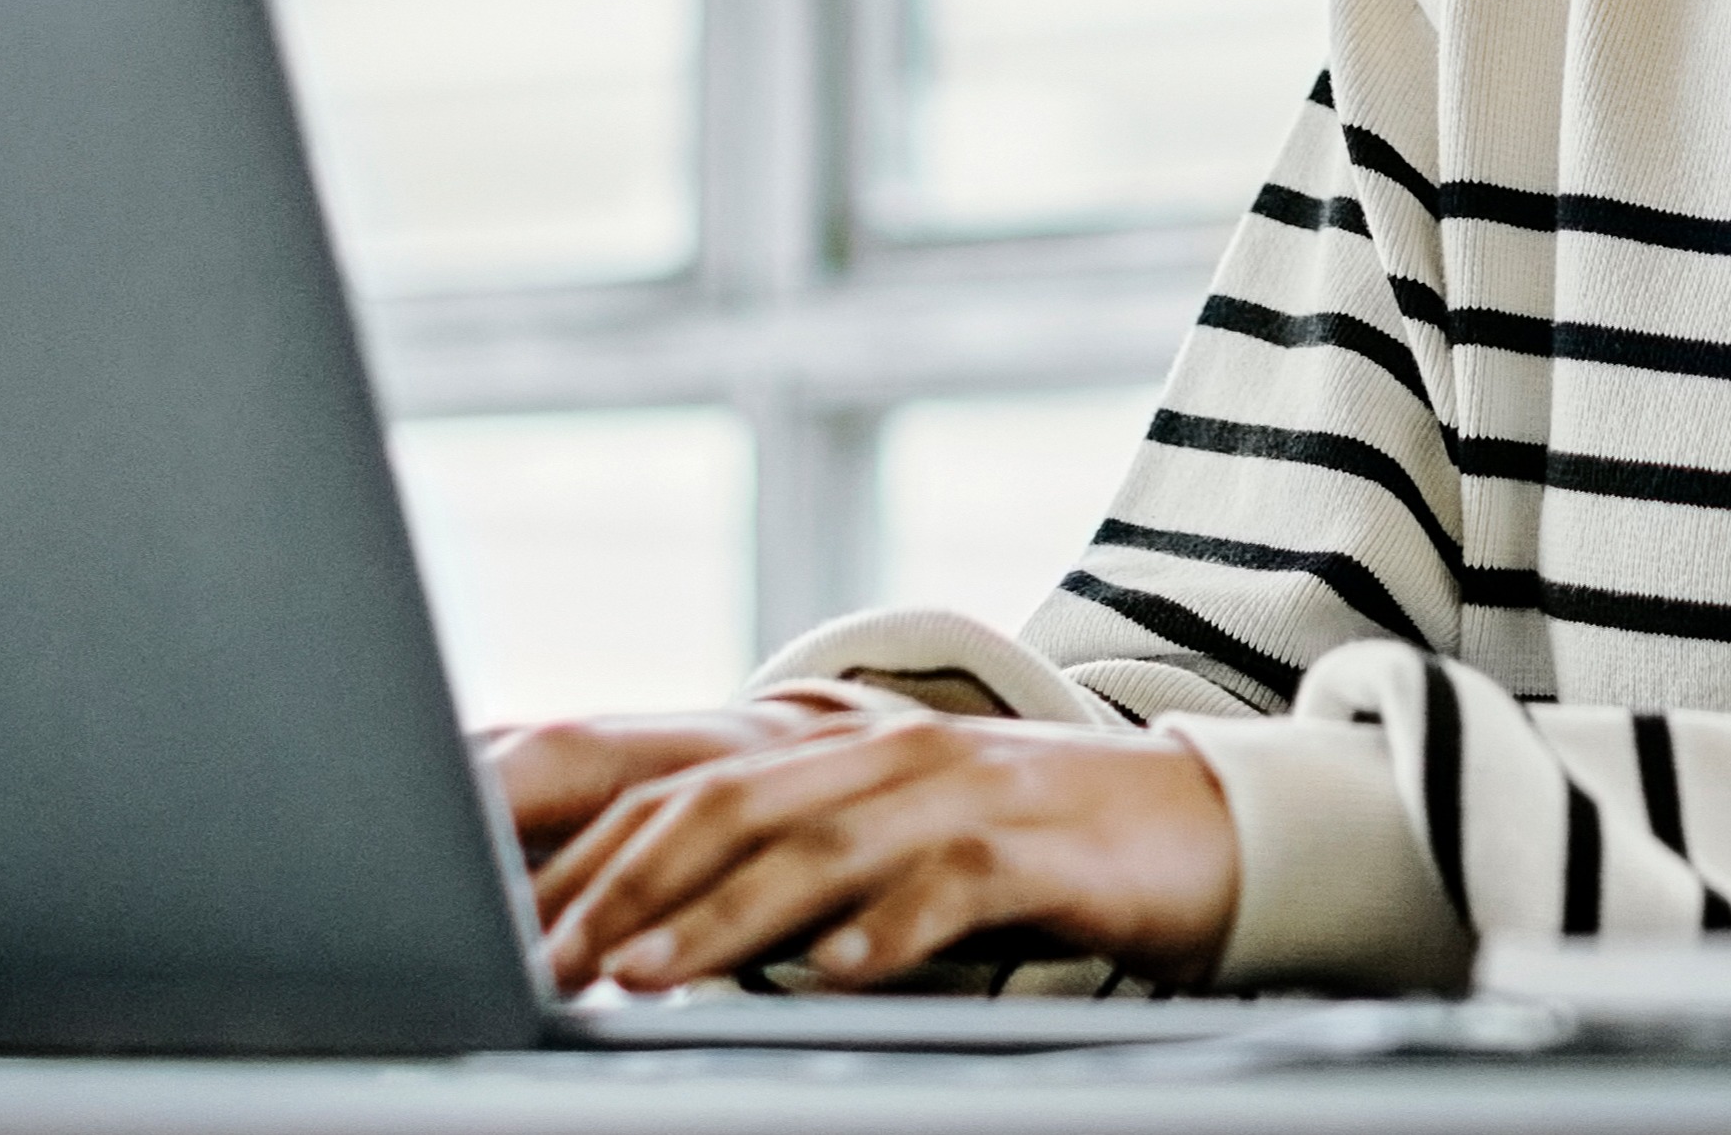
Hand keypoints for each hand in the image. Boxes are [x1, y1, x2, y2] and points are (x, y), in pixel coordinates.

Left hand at [521, 706, 1239, 993]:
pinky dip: (879, 931)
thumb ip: (799, 874)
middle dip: (628, 891)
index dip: (597, 857)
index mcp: (840, 754)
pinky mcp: (1035, 843)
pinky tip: (826, 976)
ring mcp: (961, 792)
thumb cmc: (1037, 853)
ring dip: (721, 918)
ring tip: (647, 974)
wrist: (1207, 825)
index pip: (688, 795)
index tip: (522, 930)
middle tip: (553, 964)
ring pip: (817, 849)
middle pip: (729, 812)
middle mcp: (885, 757)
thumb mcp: (902, 850)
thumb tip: (666, 936)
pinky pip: (945, 885)